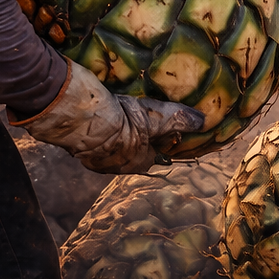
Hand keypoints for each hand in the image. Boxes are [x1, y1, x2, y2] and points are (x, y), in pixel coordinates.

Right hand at [9, 61, 203, 174]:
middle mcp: (114, 165)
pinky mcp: (75, 144)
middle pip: (129, 152)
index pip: (153, 156)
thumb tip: (202, 121)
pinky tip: (96, 113)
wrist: (78, 117)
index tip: (160, 129)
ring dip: (113, 133)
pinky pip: (90, 138)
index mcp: (136, 161)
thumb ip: (176, 118)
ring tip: (117, 114)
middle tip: (137, 119)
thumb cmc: (120, 120)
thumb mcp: (154, 116)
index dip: (158, 142)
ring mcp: (92, 157)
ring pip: (108, 147)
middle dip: (134, 139)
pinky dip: (95, 127)